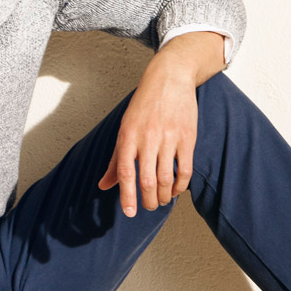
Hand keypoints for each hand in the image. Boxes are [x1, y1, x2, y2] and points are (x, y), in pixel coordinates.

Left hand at [99, 61, 197, 215]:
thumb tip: (104, 185)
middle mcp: (148, 138)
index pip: (126, 172)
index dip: (127, 195)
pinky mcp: (187, 137)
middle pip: (148, 180)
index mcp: (128, 136)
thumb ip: (116, 160)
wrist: (169, 78)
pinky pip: (185, 169)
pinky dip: (181, 185)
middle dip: (148, 201)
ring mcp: (169, 137)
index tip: (130, 212)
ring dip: (165, 196)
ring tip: (163, 200)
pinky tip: (178, 190)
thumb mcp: (125, 129)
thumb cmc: (144, 105)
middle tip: (149, 207)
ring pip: (167, 178)